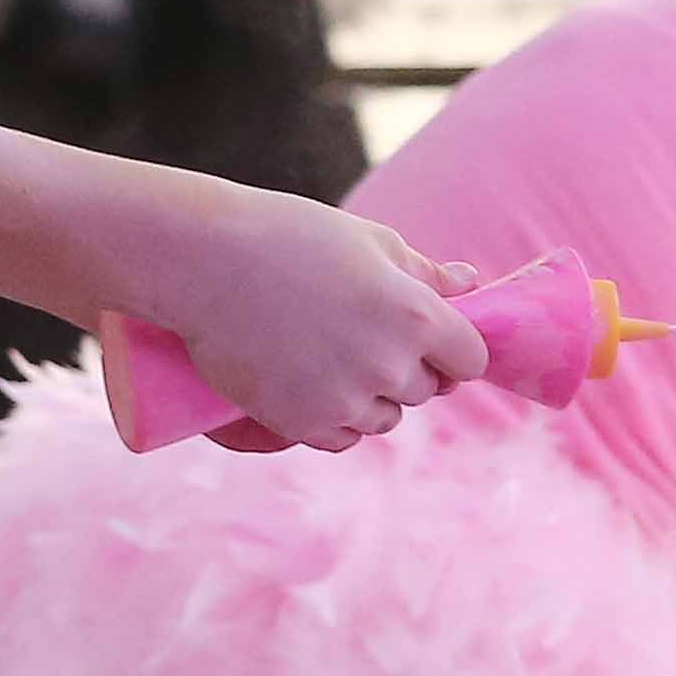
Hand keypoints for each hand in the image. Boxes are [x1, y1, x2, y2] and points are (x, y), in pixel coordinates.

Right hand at [141, 183, 483, 454]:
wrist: (205, 261)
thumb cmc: (292, 236)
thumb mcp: (370, 241)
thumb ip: (424, 272)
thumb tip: (470, 283)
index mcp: (417, 316)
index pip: (469, 359)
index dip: (454, 349)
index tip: (432, 340)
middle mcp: (389, 366)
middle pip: (425, 389)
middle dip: (408, 368)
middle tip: (365, 338)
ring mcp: (345, 400)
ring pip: (385, 419)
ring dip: (372, 398)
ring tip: (335, 358)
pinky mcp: (300, 424)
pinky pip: (342, 439)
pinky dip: (336, 420)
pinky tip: (316, 388)